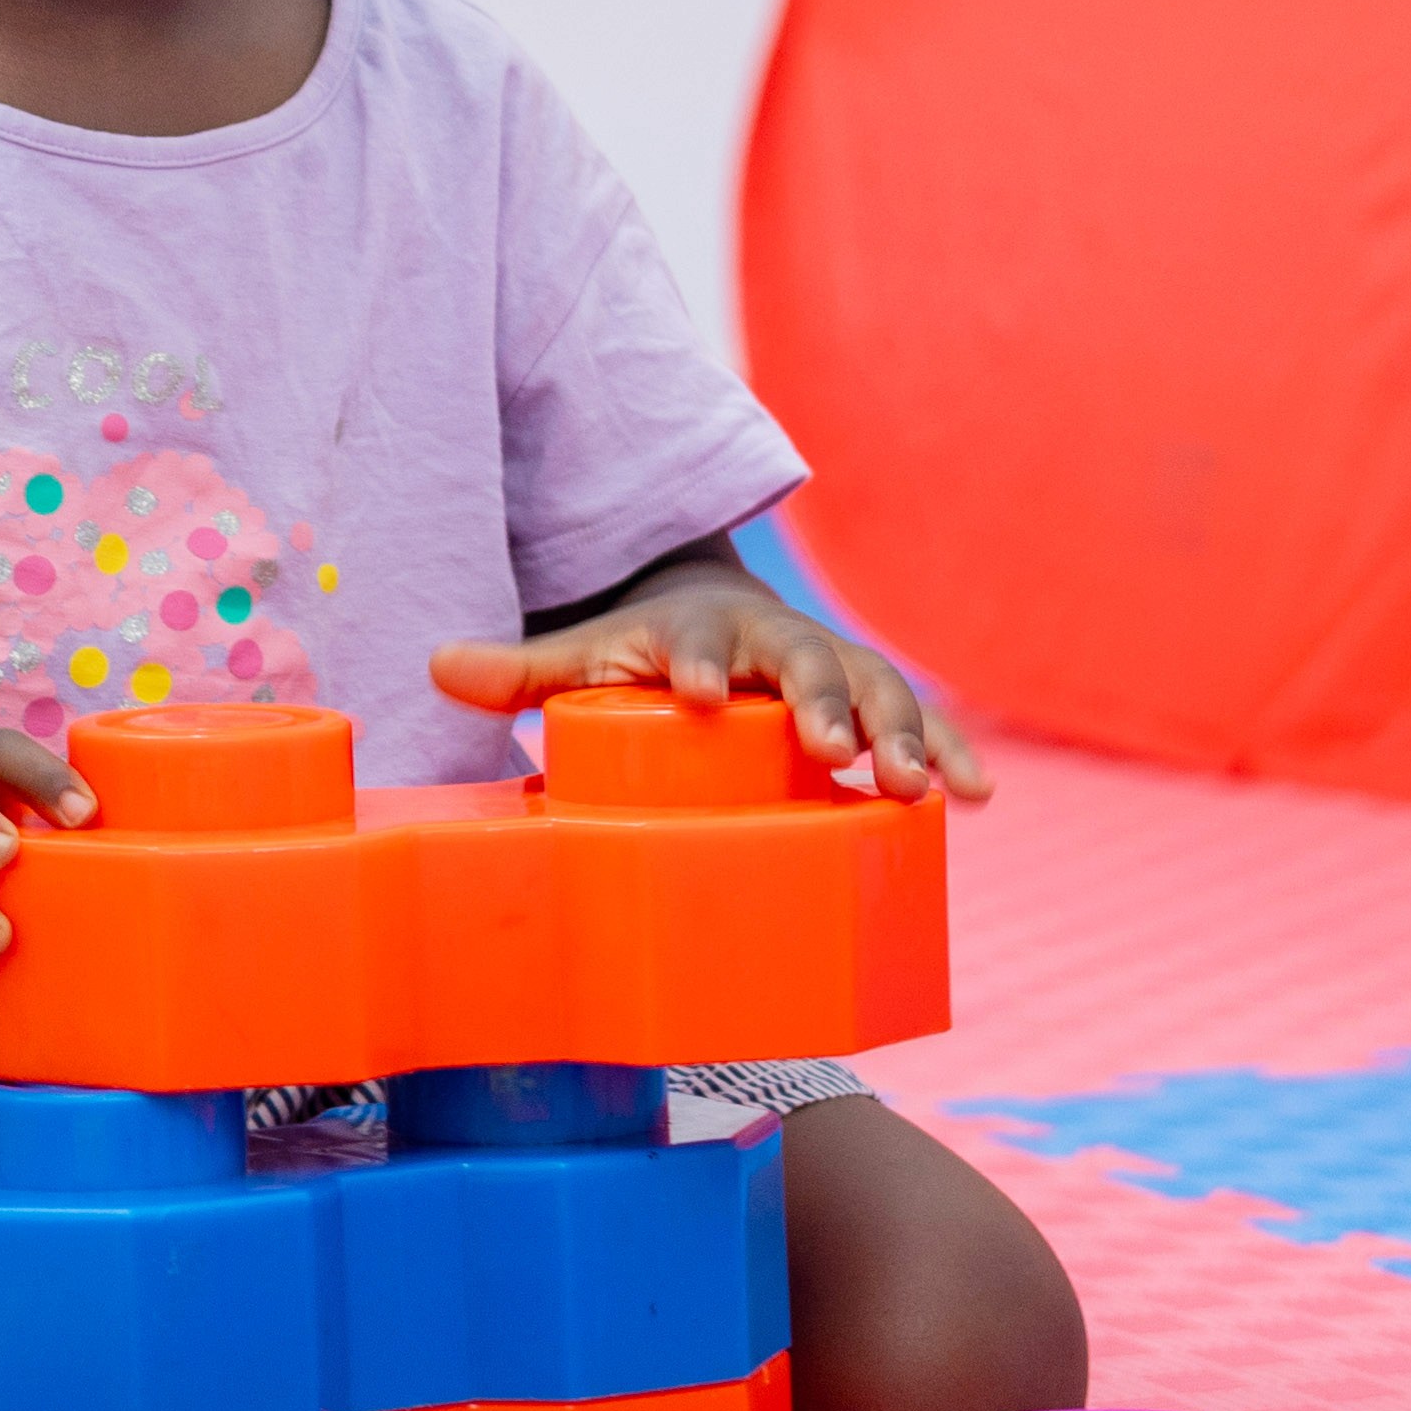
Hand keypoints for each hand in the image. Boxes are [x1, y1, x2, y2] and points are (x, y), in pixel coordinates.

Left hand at [431, 572, 986, 801]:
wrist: (714, 612)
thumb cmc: (645, 650)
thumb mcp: (584, 651)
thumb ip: (520, 669)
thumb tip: (435, 667)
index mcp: (700, 632)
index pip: (696, 644)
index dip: (697, 666)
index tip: (699, 695)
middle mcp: (776, 644)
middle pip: (807, 666)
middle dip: (825, 706)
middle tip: (836, 753)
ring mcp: (832, 671)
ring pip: (879, 694)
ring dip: (905, 736)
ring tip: (923, 789)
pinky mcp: (872, 707)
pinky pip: (921, 726)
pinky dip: (952, 754)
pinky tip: (976, 799)